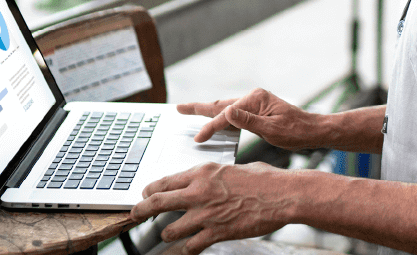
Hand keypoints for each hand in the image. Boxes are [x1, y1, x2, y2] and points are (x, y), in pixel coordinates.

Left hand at [130, 162, 289, 253]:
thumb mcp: (233, 169)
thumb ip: (214, 176)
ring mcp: (206, 215)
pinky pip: (191, 246)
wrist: (282, 195)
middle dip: (141, 210)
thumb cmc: (264, 179)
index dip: (151, 190)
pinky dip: (187, 249)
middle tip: (134, 215)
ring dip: (167, 233)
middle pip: (158, 203)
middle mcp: (199, 192)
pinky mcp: (217, 232)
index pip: (165, 181)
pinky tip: (189, 248)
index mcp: (203, 173)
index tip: (146, 194)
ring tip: (169, 234)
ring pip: (170, 229)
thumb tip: (208, 181)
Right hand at [178, 88, 320, 148]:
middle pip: (221, 104)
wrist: (313, 131)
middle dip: (199, 108)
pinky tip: (214, 121)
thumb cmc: (296, 132)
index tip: (197, 139)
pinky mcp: (257, 111)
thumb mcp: (273, 130)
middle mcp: (254, 97)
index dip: (211, 127)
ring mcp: (255, 103)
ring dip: (208, 111)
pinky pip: (233, 114)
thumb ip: (249, 122)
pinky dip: (220, 117)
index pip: (227, 115)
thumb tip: (228, 111)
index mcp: (256, 99)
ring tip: (189, 111)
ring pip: (225, 108)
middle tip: (178, 108)